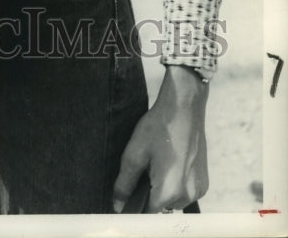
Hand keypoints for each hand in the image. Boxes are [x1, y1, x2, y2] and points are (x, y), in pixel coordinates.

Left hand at [112, 65, 208, 212]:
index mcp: (169, 191)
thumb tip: (118, 204)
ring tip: (158, 163)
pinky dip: (176, 184)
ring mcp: (199, 189)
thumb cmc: (158, 127)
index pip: (146, 213)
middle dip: (149, 194)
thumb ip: (124, 183)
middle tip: (144, 168)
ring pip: (174, 201)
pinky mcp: (204, 182)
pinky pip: (186, 192)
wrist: (184, 108)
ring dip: (163, 189)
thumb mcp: (134, 154)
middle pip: (160, 207)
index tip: (129, 191)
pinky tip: (170, 163)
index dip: (135, 203)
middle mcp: (188, 195)